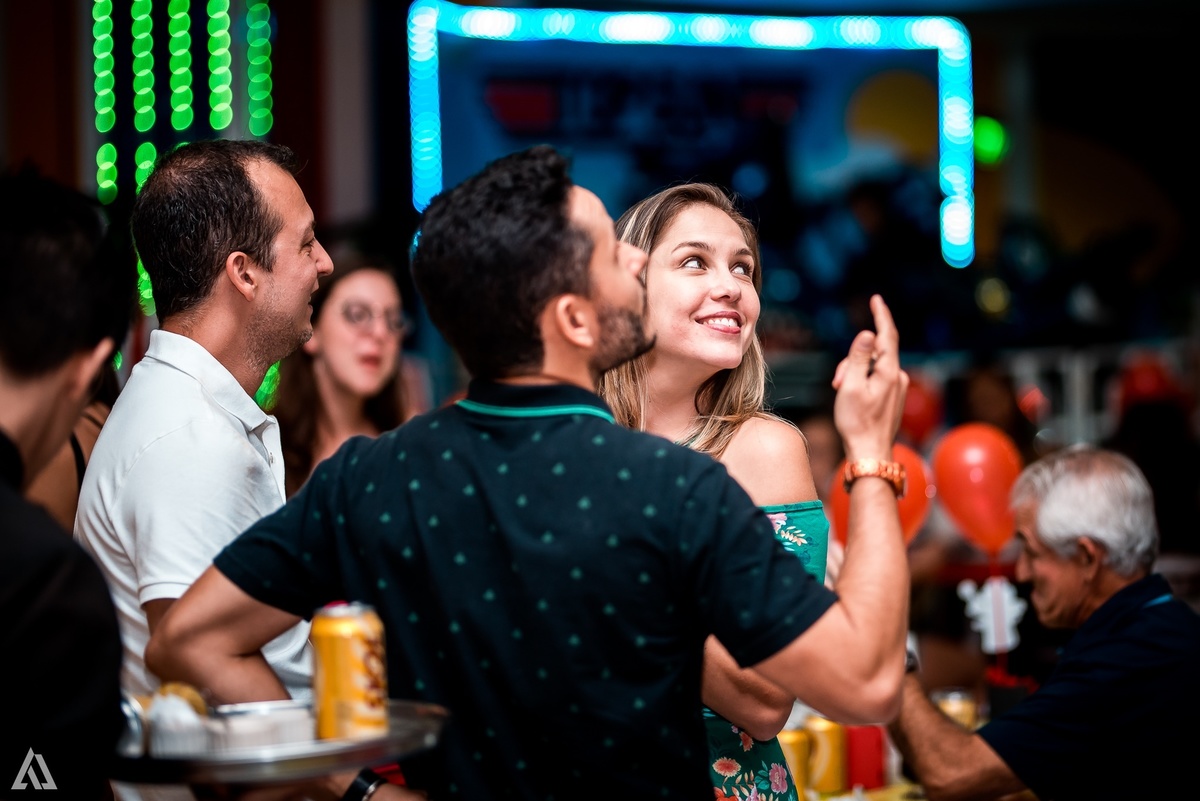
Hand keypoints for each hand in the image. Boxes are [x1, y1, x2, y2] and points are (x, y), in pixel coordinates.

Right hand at [831, 295, 907, 462]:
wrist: (870, 452)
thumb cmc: (856, 421)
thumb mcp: (850, 386)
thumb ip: (857, 357)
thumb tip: (866, 333)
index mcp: (889, 372)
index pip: (887, 335)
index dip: (881, 315)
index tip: (876, 299)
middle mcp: (898, 377)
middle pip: (874, 353)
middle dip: (852, 360)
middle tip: (836, 382)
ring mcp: (898, 387)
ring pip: (873, 367)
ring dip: (855, 373)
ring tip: (841, 393)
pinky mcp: (894, 396)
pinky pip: (877, 378)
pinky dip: (862, 381)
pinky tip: (852, 398)